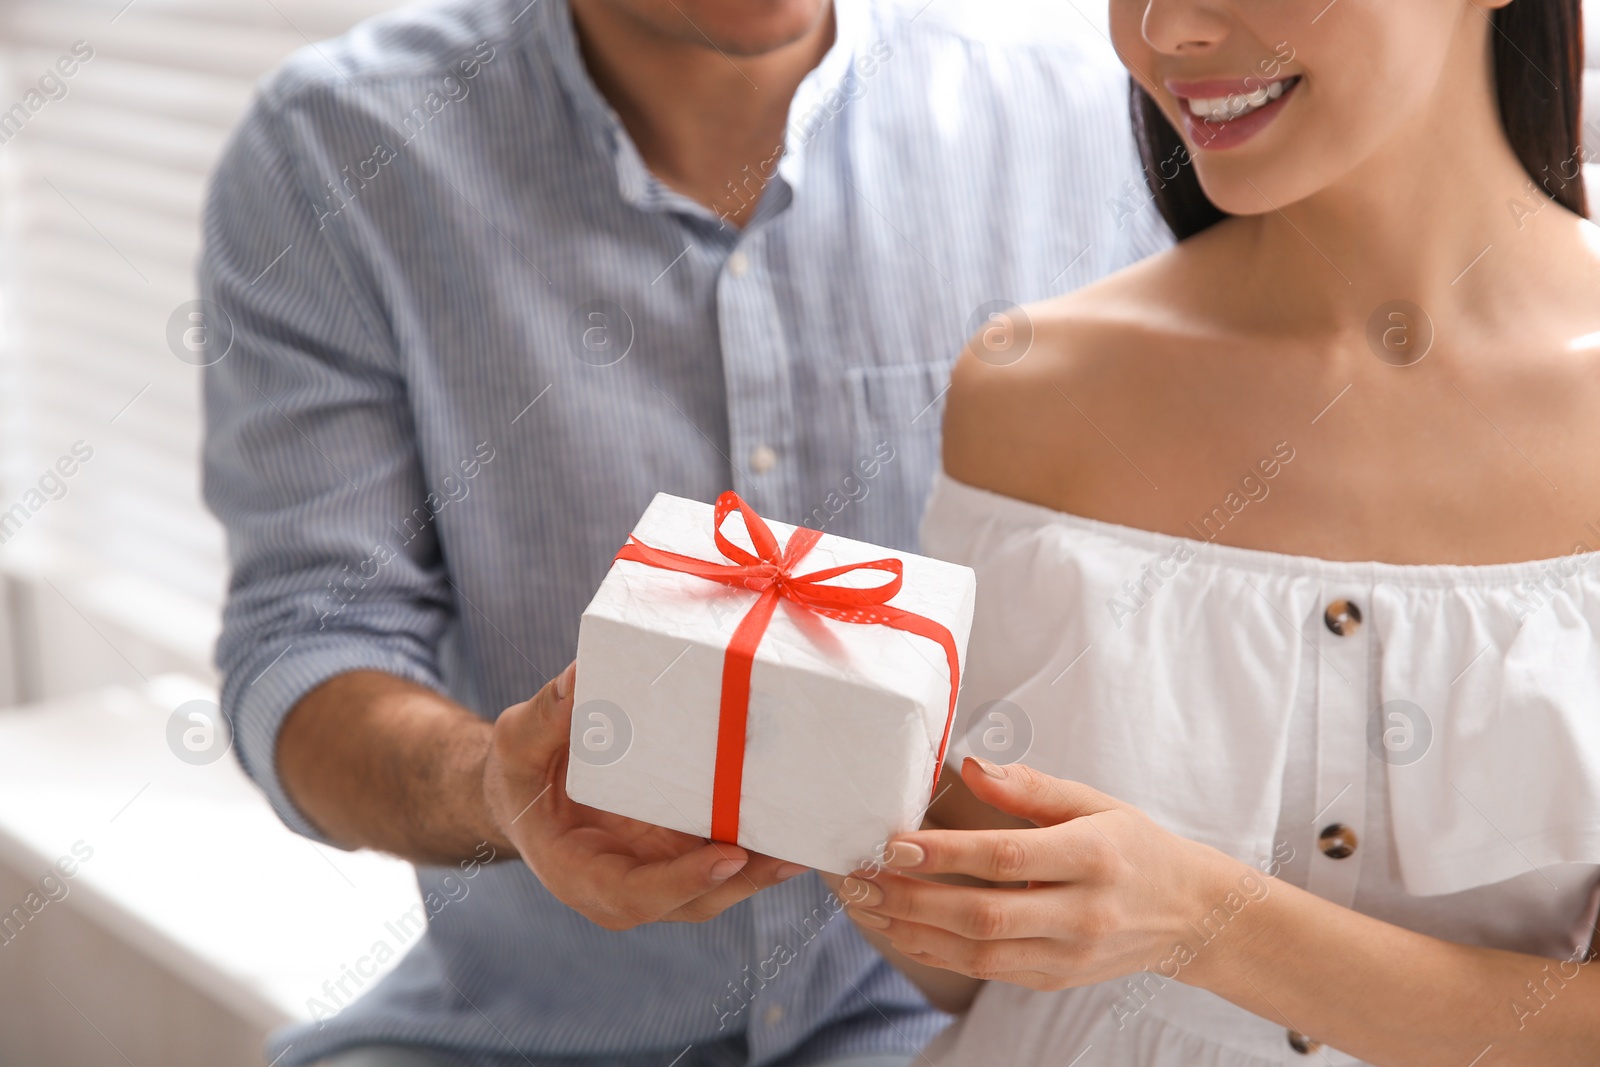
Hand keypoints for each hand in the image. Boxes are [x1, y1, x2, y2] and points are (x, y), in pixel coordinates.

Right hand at [483, 662, 805, 929]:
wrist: (530, 789)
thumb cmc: (522, 771)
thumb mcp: (520, 742)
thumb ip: (546, 717)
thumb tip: (580, 676)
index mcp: (580, 872)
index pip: (634, 893)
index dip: (682, 881)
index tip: (727, 858)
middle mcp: (626, 883)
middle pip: (693, 900)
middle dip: (744, 882)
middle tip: (791, 854)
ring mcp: (660, 870)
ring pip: (719, 885)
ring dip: (765, 869)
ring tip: (810, 840)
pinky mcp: (683, 850)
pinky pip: (727, 856)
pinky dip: (762, 845)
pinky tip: (799, 820)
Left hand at [840, 757, 1248, 990]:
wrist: (1189, 914)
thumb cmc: (1134, 846)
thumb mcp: (1094, 801)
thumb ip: (1031, 787)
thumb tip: (970, 765)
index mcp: (1094, 856)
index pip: (1008, 858)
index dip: (947, 854)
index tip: (894, 842)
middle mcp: (1082, 913)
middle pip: (984, 915)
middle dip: (912, 899)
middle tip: (860, 880)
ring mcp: (1069, 955)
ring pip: (978, 952)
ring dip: (913, 930)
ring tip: (867, 903)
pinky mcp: (1055, 979)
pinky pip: (986, 971)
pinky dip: (937, 952)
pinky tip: (902, 928)